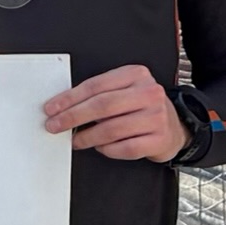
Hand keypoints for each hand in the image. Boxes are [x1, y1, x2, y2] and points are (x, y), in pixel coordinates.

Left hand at [44, 64, 187, 163]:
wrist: (174, 127)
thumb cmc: (141, 108)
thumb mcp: (124, 91)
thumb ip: (99, 94)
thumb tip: (63, 107)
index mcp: (136, 74)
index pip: (95, 85)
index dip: (69, 98)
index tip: (51, 108)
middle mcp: (149, 92)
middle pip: (102, 105)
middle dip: (73, 117)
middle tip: (55, 126)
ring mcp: (156, 116)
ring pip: (111, 129)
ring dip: (87, 137)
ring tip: (75, 140)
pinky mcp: (159, 139)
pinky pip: (124, 148)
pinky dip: (107, 149)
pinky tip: (100, 147)